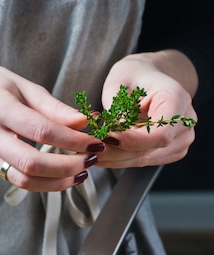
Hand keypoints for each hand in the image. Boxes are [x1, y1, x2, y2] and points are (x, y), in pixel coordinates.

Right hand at [0, 66, 102, 191]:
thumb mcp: (21, 85)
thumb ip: (52, 106)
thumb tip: (83, 122)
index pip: (39, 129)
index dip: (71, 140)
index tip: (94, 141)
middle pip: (30, 162)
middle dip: (66, 166)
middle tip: (90, 161)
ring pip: (24, 179)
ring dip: (57, 181)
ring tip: (81, 173)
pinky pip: (19, 182)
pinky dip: (45, 184)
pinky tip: (64, 178)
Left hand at [97, 51, 197, 168]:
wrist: (149, 78)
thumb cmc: (134, 75)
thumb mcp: (120, 82)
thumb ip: (118, 109)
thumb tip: (112, 136)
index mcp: (177, 98)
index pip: (160, 133)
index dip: (133, 141)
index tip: (108, 139)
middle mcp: (185, 122)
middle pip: (149, 150)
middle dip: (115, 153)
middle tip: (87, 151)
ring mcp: (180, 140)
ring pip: (143, 159)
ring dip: (114, 159)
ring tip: (90, 153)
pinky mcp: (170, 151)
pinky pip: (142, 160)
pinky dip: (120, 159)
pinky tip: (103, 153)